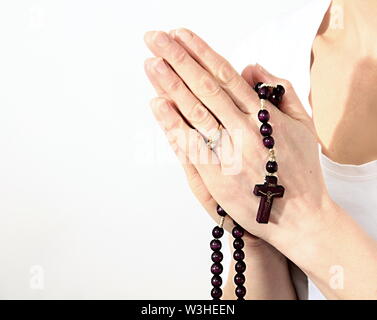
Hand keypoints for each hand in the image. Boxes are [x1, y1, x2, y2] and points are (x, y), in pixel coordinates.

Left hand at [143, 28, 336, 246]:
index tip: (181, 36)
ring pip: (195, 113)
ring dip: (170, 86)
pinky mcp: (216, 178)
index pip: (226, 75)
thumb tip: (251, 68)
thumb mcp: (303, 124)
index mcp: (265, 116)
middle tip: (156, 39)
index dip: (202, 53)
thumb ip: (281, 92)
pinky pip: (190, 146)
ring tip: (151, 63)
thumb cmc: (301, 170)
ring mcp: (229, 154)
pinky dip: (173, 124)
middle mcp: (245, 131)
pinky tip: (157, 104)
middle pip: (206, 88)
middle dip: (178, 60)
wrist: (299, 216)